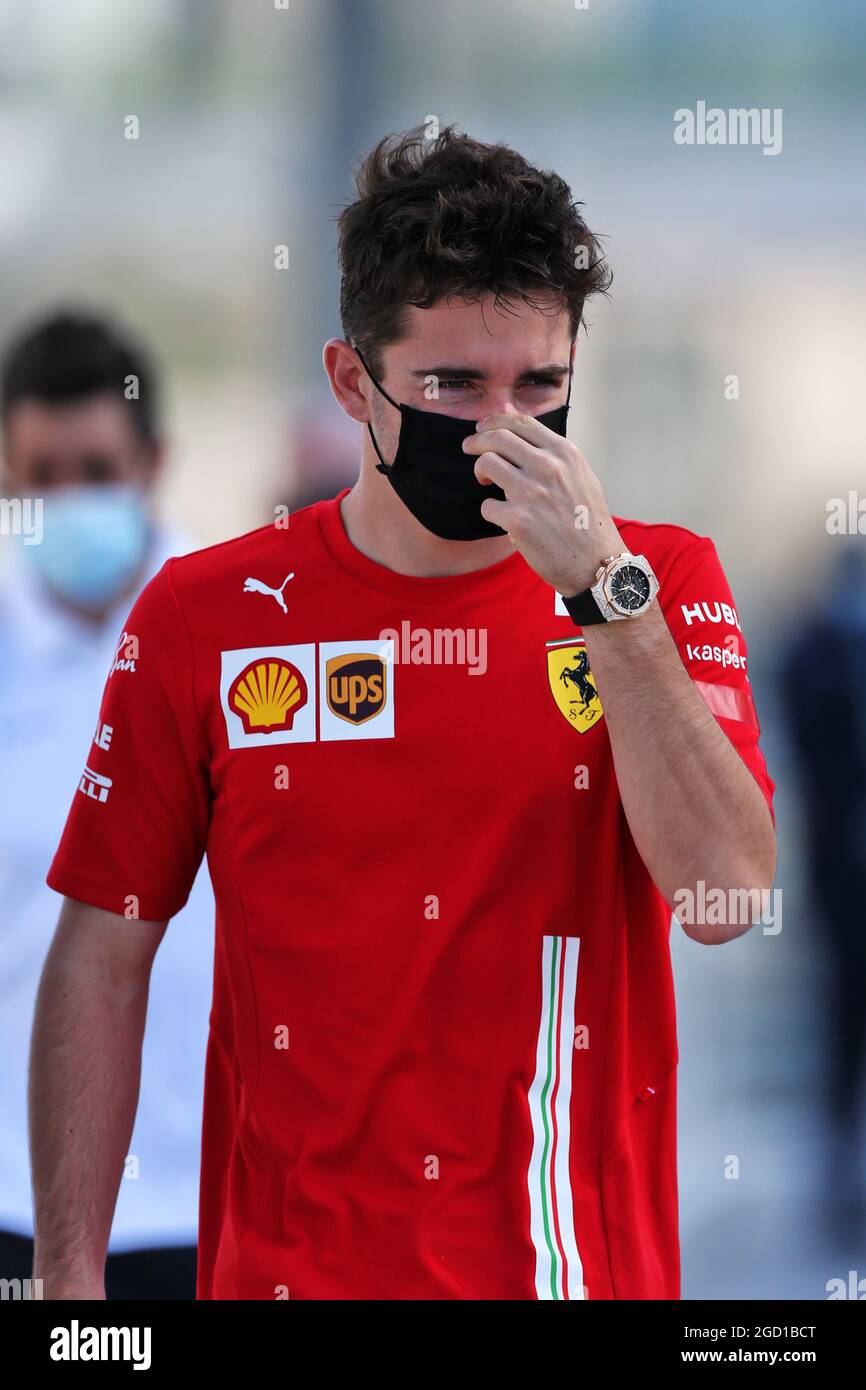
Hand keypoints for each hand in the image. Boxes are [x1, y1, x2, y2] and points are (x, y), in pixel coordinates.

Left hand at [462, 403, 622, 593]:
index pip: (521, 423)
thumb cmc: (588, 522)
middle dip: (476, 441)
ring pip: (486, 464)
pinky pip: (487, 506)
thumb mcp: (580, 476)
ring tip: (486, 484)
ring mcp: (531, 493)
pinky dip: (491, 511)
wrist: (596, 563)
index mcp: (565, 453)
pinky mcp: (518, 520)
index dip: (495, 421)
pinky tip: (504, 518)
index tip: (482, 428)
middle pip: (497, 438)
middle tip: (469, 447)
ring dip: (480, 472)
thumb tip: (519, 428)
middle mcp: (548, 467)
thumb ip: (553, 453)